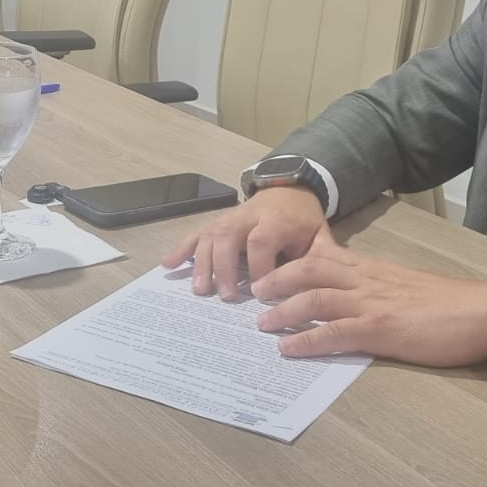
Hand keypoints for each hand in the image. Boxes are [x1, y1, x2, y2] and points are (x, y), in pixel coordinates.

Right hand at [161, 186, 327, 301]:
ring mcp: (229, 217)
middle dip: (225, 266)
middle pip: (229, 235)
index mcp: (277, 219)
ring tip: (200, 290)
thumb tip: (318, 292)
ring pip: (210, 234)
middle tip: (226, 296)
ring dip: (202, 262)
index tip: (260, 293)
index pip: (262, 240)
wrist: (289, 190)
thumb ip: (319, 261)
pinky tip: (167, 265)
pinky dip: (181, 249)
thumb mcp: (319, 237)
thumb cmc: (303, 221)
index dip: (259, 266)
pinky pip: (196, 233)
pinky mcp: (217, 222)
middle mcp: (248, 216)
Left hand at [253, 227, 486, 366]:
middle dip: (276, 279)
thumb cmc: (448, 303)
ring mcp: (371, 303)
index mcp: (371, 268)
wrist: (482, 311)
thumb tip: (352, 294)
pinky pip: (334, 333)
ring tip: (260, 323)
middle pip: (308, 269)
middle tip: (253, 291)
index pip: (322, 254)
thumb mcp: (403, 284)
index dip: (291, 260)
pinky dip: (306, 340)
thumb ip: (375, 284)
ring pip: (314, 298)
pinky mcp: (380, 329)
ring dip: (282, 310)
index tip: (267, 267)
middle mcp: (365, 279)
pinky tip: (288, 349)